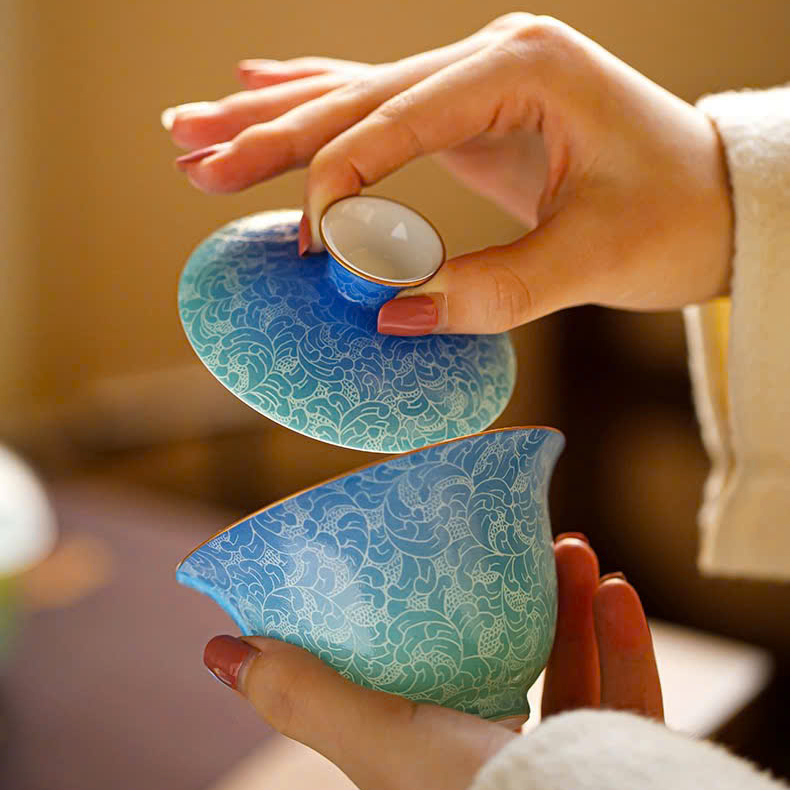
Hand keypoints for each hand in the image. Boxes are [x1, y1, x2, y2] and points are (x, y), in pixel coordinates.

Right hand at [165, 14, 732, 334]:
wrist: (719, 199)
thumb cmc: (677, 219)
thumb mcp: (594, 263)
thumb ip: (493, 291)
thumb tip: (387, 317)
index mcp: (526, 67)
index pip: (399, 117)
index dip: (338, 179)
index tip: (305, 245)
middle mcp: (494, 54)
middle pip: (356, 92)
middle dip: (269, 131)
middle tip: (187, 153)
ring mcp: (479, 75)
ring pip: (354, 94)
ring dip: (272, 116)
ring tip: (191, 130)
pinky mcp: (473, 108)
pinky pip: (380, 106)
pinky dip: (318, 105)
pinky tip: (262, 84)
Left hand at [202, 534, 662, 789]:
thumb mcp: (380, 740)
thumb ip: (303, 693)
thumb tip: (214, 650)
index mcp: (435, 758)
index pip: (426, 684)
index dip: (431, 624)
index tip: (443, 561)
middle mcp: (496, 765)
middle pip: (510, 670)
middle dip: (522, 600)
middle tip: (530, 544)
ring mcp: (565, 767)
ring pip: (576, 676)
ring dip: (577, 608)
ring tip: (576, 550)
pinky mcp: (620, 762)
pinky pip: (629, 699)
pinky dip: (626, 644)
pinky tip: (619, 590)